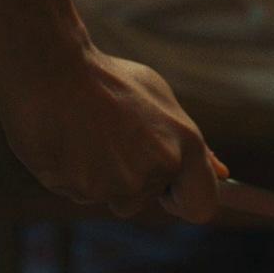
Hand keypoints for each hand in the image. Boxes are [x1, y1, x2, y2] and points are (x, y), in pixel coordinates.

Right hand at [0, 46, 226, 222]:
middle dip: (130, 179)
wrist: (50, 67)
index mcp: (184, 144)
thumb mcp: (158, 98)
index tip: (168, 190)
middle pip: (143, 201)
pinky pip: (78, 193)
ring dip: (98, 177)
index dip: (184, 199)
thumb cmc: (106, 79)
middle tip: (110, 138)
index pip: (202, 205)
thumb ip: (189, 142)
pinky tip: (64, 139)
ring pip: (108, 197)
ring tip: (85, 133)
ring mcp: (117, 183)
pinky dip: (71, 174)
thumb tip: (222, 174)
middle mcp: (156, 169)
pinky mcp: (80, 190)